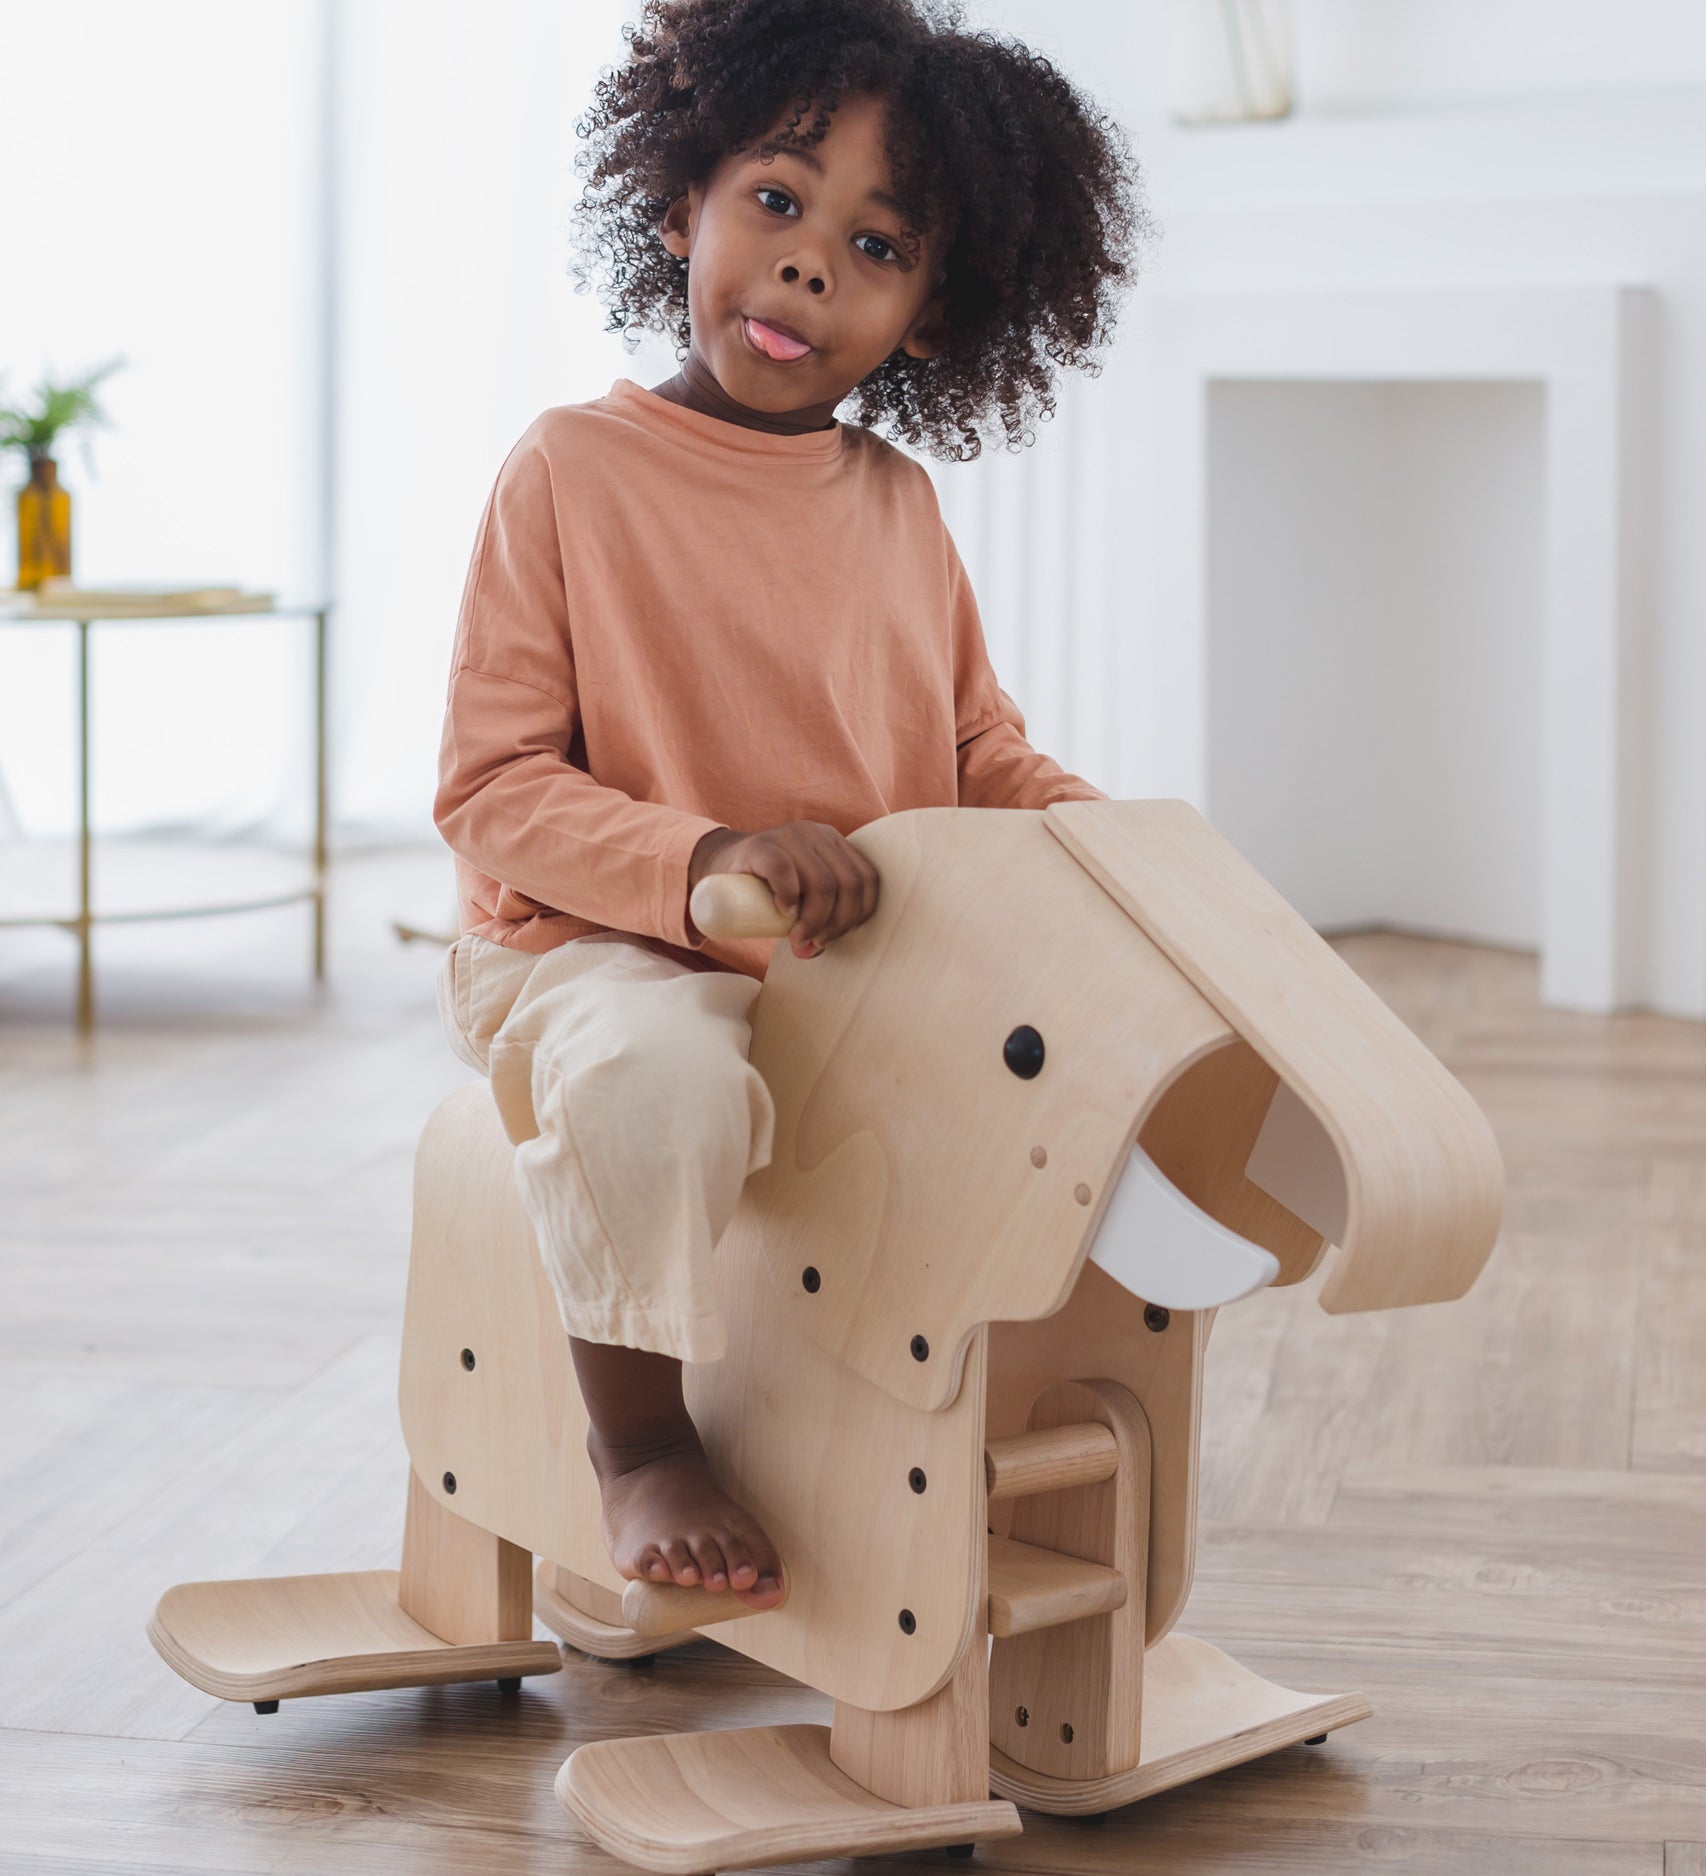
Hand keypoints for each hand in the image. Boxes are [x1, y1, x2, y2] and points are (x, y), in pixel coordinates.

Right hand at [688, 822, 879, 958]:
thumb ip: (815, 919)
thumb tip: (813, 951)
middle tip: (814, 943)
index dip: (859, 913)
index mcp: (835, 844)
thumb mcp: (800, 898)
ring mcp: (790, 835)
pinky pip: (784, 870)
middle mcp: (818, 834)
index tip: (837, 936)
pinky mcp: (761, 844)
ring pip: (822, 882)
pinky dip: (788, 896)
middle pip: (848, 884)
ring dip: (815, 920)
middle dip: (836, 923)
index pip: (867, 879)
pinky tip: (783, 912)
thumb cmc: (765, 888)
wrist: (720, 865)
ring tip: (798, 938)